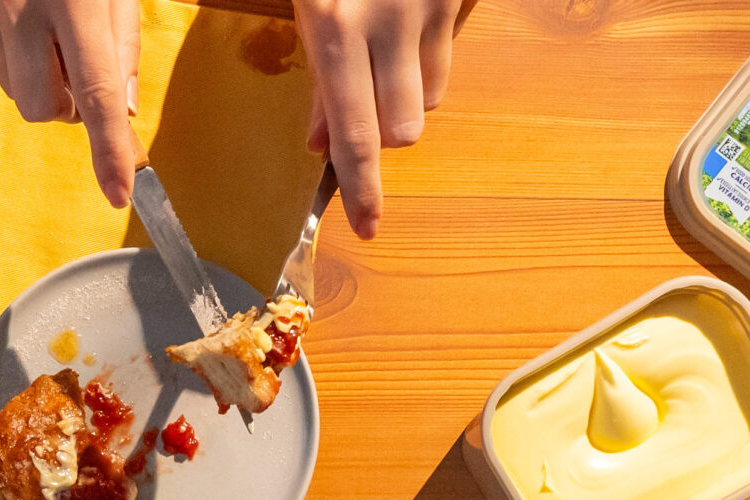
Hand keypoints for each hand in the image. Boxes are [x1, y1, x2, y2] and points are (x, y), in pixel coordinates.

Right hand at [0, 0, 141, 207]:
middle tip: (79, 67)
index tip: (119, 193)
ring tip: (51, 31)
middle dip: (67, 108)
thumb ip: (124, 40)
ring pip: (16, 89)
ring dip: (41, 79)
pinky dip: (17, 55)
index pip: (96, 94)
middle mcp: (25, 13)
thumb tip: (126, 110)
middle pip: (42, 108)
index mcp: (74, 2)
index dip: (109, 151)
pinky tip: (24, 18)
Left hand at [293, 0, 458, 238]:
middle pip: (401, 130)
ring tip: (377, 60)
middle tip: (356, 107)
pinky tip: (400, 33)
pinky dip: (421, 66)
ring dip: (402, 100)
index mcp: (334, 26)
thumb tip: (323, 144)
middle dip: (381, 135)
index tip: (369, 227)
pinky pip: (444, 62)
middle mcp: (386, 23)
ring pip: (427, 101)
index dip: (364, 188)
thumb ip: (316, 75)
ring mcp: (427, 9)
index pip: (356, 133)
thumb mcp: (305, 6)